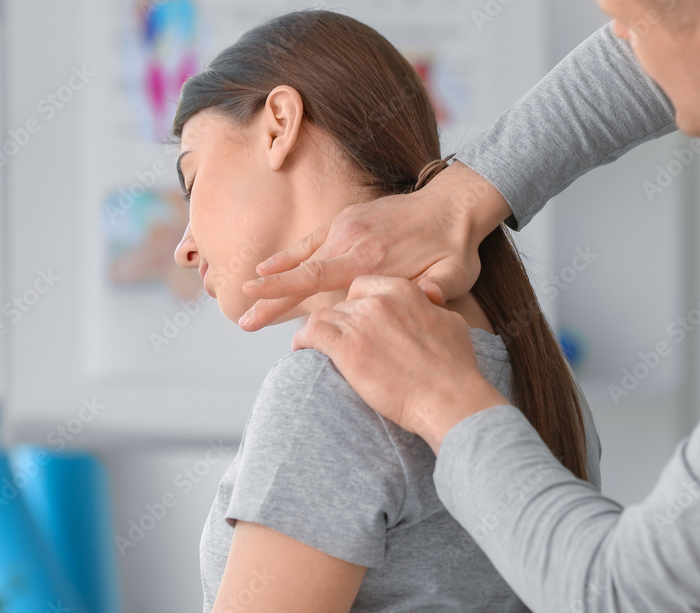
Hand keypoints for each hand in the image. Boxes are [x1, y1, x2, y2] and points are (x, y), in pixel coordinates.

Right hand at [238, 161, 511, 330]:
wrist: (455, 204)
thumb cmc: (455, 246)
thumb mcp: (454, 274)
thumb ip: (435, 291)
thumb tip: (426, 303)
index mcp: (370, 259)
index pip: (316, 278)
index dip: (283, 292)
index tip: (255, 304)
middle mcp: (350, 240)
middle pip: (301, 274)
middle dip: (270, 298)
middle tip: (244, 321)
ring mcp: (346, 227)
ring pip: (303, 258)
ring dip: (275, 279)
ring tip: (248, 298)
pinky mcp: (348, 219)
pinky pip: (312, 240)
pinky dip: (290, 255)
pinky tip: (269, 267)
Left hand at [292, 276, 508, 451]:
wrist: (447, 397)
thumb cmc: (454, 368)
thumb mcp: (451, 324)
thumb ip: (432, 308)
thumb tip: (428, 302)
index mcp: (402, 290)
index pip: (364, 286)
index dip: (357, 304)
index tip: (356, 321)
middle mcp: (377, 301)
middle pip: (342, 303)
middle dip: (340, 322)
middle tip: (339, 341)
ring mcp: (359, 323)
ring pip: (323, 316)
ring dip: (319, 332)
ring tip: (316, 348)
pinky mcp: (344, 348)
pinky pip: (311, 334)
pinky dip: (303, 341)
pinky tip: (302, 351)